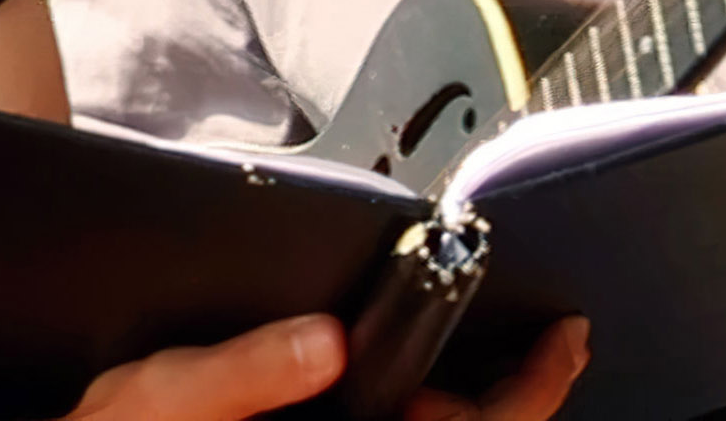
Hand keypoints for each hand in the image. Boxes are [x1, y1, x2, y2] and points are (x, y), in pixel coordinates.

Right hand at [65, 313, 587, 420]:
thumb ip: (241, 372)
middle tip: (423, 314)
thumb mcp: (160, 400)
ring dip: (419, 398)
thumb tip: (325, 341)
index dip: (533, 392)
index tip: (566, 337)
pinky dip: (393, 410)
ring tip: (385, 340)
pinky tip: (352, 379)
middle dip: (456, 384)